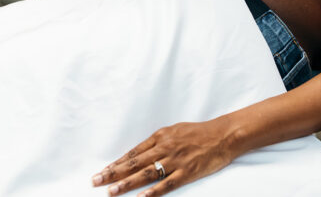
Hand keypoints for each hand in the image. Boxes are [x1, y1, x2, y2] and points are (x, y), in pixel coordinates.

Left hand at [92, 120, 238, 195]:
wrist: (223, 135)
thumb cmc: (199, 132)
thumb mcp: (175, 130)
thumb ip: (158, 141)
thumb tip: (139, 153)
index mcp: (161, 136)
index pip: (133, 152)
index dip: (116, 163)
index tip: (102, 172)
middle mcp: (165, 147)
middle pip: (134, 162)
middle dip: (113, 173)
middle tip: (96, 181)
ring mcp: (175, 161)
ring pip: (146, 174)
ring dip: (127, 183)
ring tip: (111, 191)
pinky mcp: (187, 172)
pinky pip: (167, 184)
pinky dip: (153, 192)